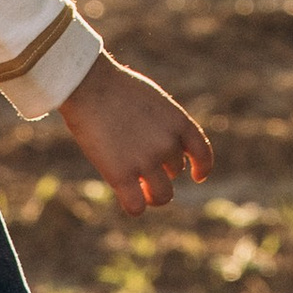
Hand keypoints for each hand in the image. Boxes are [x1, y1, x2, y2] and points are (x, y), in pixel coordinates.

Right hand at [57, 52, 213, 214]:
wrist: (90, 85)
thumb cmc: (117, 88)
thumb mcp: (153, 101)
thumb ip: (165, 125)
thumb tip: (168, 148)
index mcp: (179, 123)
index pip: (203, 154)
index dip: (201, 168)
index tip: (196, 176)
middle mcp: (167, 145)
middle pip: (175, 172)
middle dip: (161, 170)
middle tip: (140, 162)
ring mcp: (146, 161)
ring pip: (162, 195)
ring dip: (152, 193)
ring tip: (139, 189)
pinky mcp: (121, 175)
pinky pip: (136, 206)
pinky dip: (135, 207)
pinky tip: (128, 199)